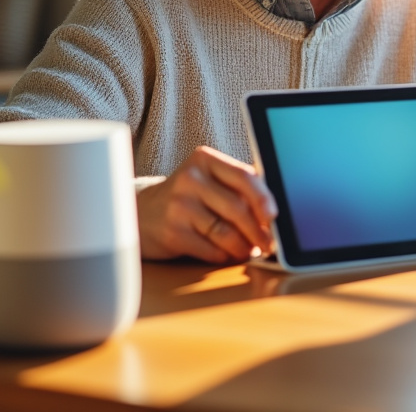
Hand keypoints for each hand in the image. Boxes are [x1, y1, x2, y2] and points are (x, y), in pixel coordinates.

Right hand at [137, 146, 277, 263]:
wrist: (141, 213)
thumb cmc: (186, 197)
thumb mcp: (208, 180)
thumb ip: (237, 187)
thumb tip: (273, 213)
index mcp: (205, 159)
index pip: (244, 176)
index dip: (264, 199)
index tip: (274, 217)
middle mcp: (190, 179)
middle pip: (237, 208)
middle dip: (259, 231)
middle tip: (269, 243)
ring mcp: (178, 206)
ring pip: (225, 232)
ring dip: (244, 247)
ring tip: (250, 250)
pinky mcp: (172, 233)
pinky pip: (211, 249)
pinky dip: (225, 255)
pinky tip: (228, 255)